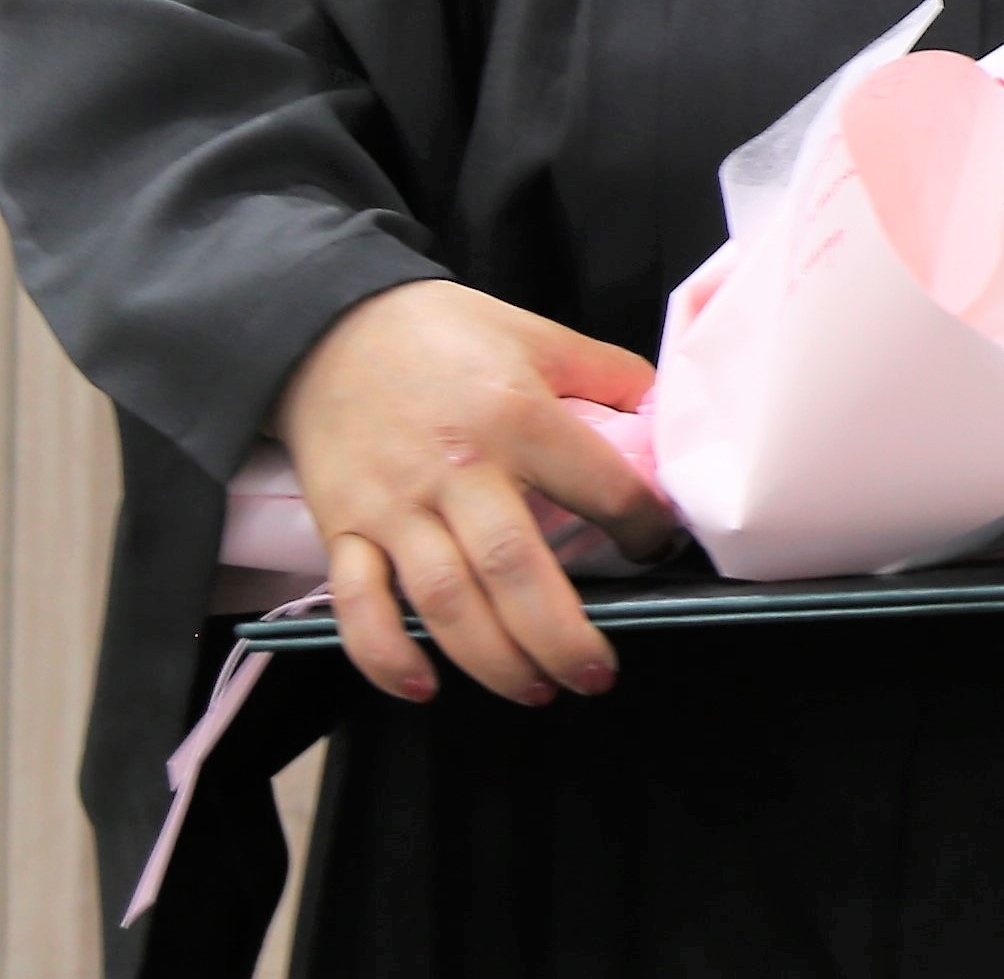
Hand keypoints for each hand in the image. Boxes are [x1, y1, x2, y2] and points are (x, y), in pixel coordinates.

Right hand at [270, 279, 674, 705]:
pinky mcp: (340, 528)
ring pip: (444, 600)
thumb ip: (605, 374)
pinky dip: (385, 654)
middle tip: (597, 676)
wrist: (328, 327)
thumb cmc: (444, 334)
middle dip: (560, 635)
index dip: (639, 524)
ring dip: (491, 659)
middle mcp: (457, 469)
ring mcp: (393, 505)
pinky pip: (357, 605)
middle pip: (513, 568)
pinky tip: (423, 687)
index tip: (658, 548)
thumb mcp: (539, 335)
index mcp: (517, 416)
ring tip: (536, 690)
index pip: (597, 485)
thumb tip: (662, 411)